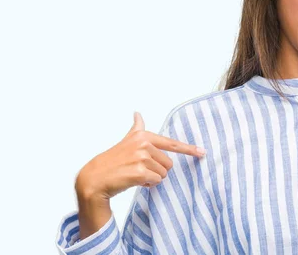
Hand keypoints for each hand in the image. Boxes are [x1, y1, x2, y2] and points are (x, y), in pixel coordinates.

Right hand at [75, 111, 205, 201]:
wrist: (95, 177)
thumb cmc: (113, 160)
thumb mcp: (126, 140)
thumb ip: (136, 127)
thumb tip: (137, 113)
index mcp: (143, 136)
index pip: (171, 143)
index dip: (189, 149)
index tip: (202, 152)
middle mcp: (143, 144)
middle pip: (168, 164)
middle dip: (157, 170)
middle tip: (139, 169)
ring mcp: (141, 157)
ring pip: (163, 174)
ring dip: (152, 178)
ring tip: (135, 174)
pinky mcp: (139, 172)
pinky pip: (156, 182)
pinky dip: (147, 184)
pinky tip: (134, 181)